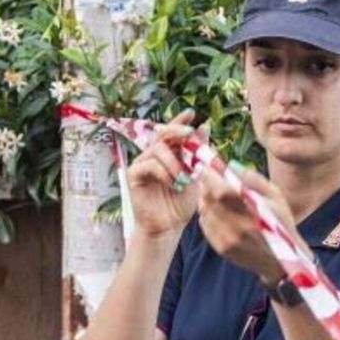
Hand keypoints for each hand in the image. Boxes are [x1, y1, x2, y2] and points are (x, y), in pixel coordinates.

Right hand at [125, 110, 200, 238]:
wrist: (169, 226)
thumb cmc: (181, 204)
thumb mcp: (195, 176)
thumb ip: (198, 153)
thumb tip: (205, 127)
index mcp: (170, 154)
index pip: (173, 132)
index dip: (180, 121)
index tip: (192, 112)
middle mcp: (154, 155)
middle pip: (163, 134)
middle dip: (177, 131)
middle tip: (189, 135)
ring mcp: (142, 164)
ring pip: (158, 149)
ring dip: (175, 162)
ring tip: (183, 178)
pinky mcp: (134, 175)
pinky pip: (149, 164)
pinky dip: (164, 172)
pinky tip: (173, 183)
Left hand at [196, 164, 306, 285]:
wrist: (279, 261)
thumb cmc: (280, 223)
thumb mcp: (275, 196)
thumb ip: (253, 179)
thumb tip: (230, 166)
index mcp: (254, 211)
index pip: (221, 191)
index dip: (209, 177)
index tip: (204, 166)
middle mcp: (239, 227)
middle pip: (209, 201)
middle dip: (205, 186)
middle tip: (206, 177)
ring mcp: (228, 240)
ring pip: (204, 212)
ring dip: (204, 199)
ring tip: (212, 193)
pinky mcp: (222, 249)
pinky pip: (205, 225)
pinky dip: (207, 214)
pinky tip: (216, 211)